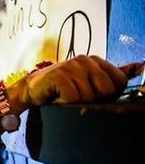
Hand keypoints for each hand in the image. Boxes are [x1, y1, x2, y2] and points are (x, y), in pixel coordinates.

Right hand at [6, 55, 143, 114]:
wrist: (30, 90)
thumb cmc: (60, 88)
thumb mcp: (88, 80)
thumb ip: (113, 75)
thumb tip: (141, 67)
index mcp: (96, 61)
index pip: (120, 82)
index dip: (108, 94)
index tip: (90, 94)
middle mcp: (85, 60)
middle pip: (107, 90)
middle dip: (93, 100)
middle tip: (76, 97)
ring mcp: (72, 66)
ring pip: (90, 96)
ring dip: (76, 103)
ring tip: (65, 97)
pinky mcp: (59, 75)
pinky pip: (74, 98)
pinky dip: (65, 103)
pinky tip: (57, 98)